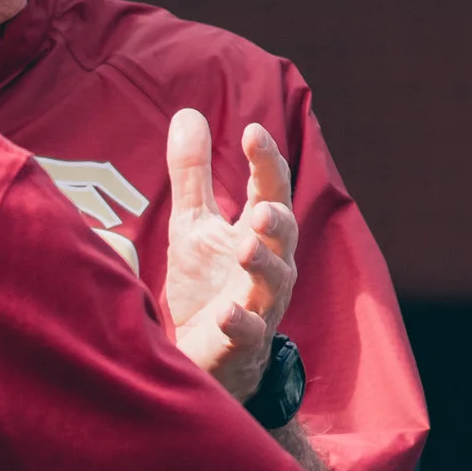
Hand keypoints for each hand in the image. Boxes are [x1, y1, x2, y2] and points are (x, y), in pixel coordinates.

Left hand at [163, 112, 296, 404]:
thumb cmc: (207, 286)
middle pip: (283, 235)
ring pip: (274, 283)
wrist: (207, 358)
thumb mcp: (193, 224)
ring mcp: (259, 307)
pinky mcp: (241, 345)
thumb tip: (188, 113)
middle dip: (276, 219)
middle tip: (262, 206)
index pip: (269, 190)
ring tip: (246, 248)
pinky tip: (225, 312)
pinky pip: (248, 333)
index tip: (252, 132)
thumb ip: (193, 174)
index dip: (265, 163)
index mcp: (257, 233)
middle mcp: (268, 266)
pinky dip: (239, 323)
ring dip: (263, 265)